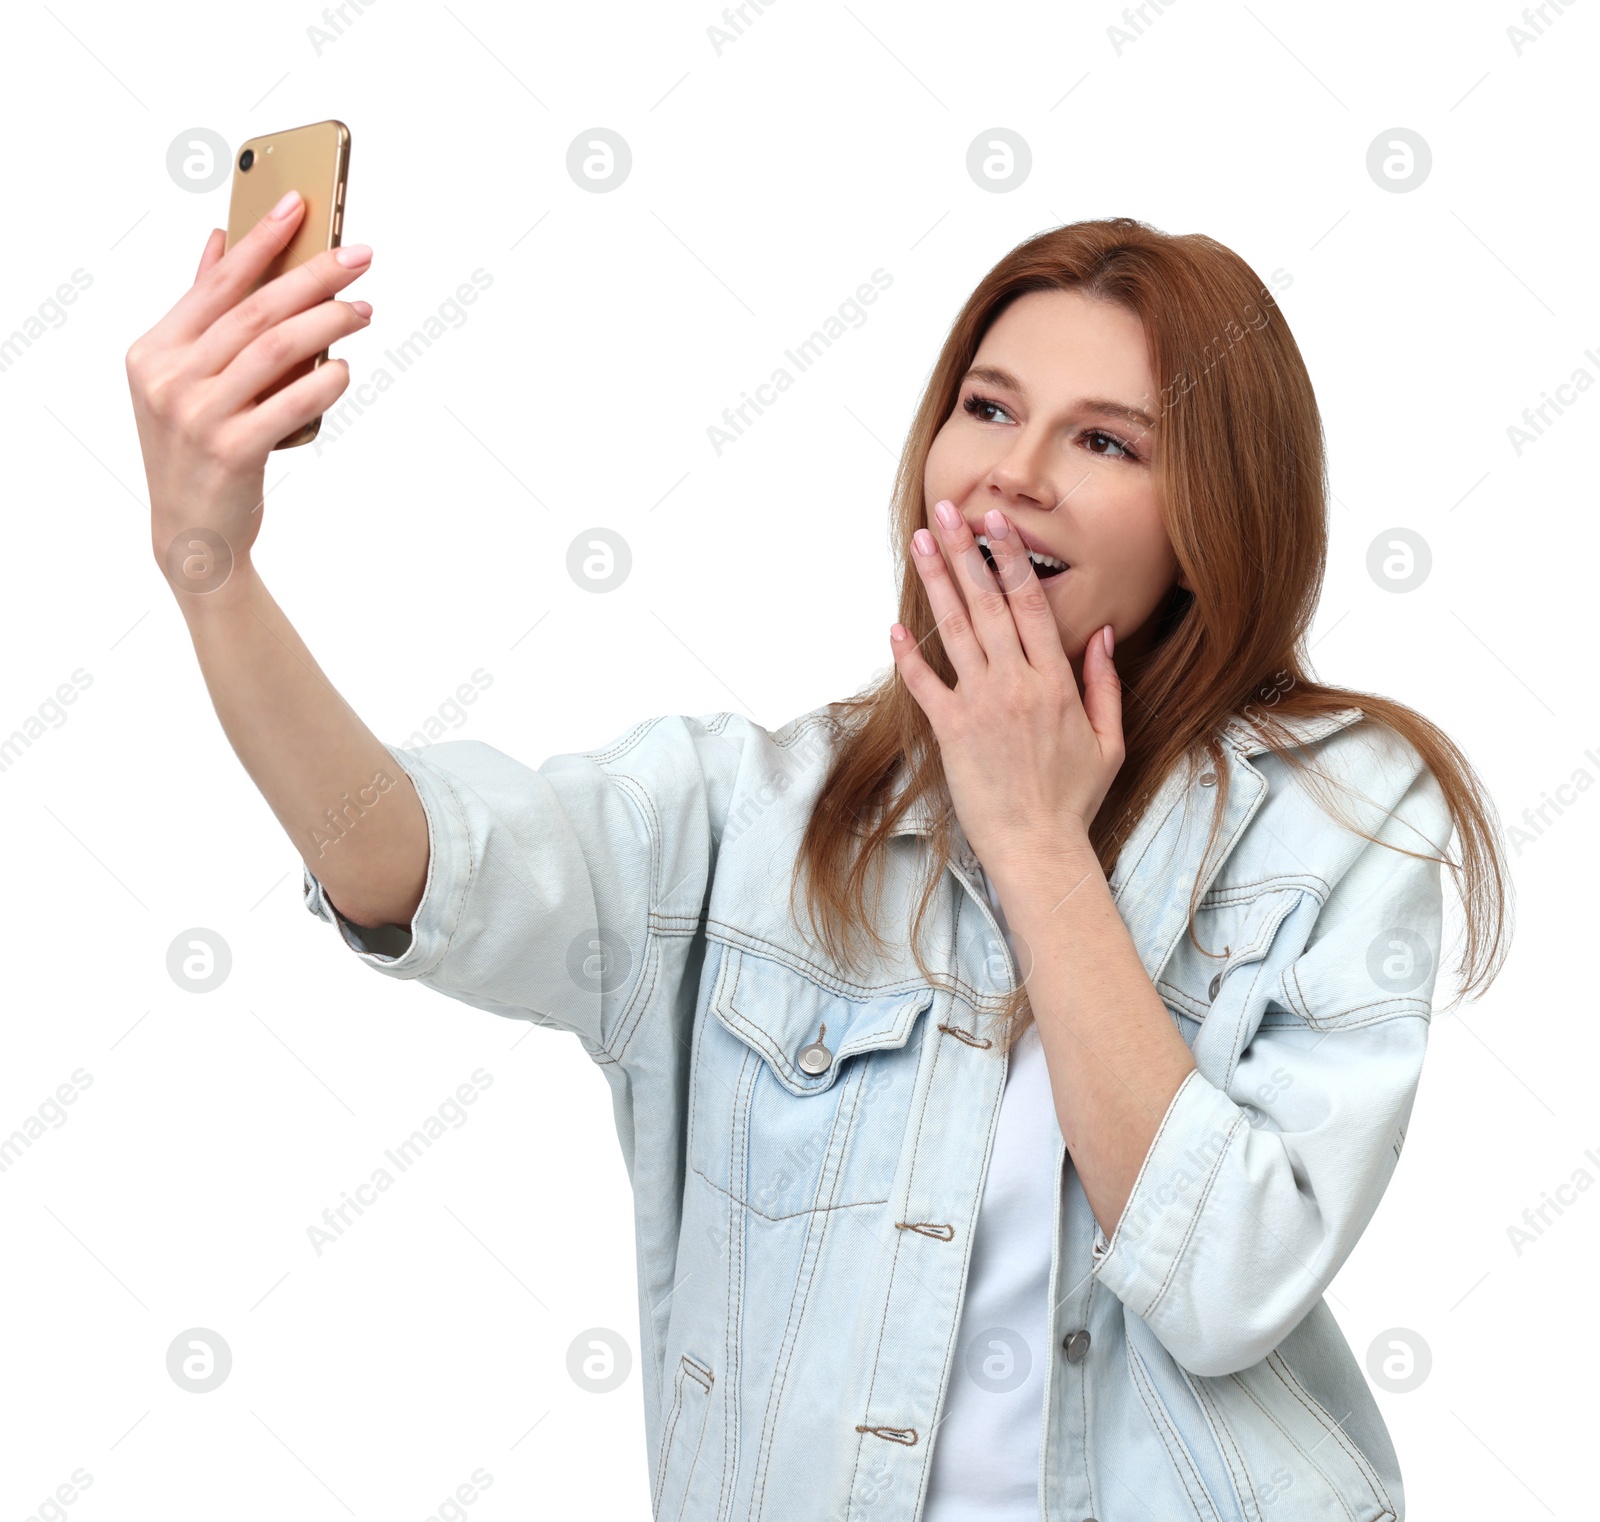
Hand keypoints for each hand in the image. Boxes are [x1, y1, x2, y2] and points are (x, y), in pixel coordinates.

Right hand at [125, 190, 372, 588]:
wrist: (191, 534)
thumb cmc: (198, 449)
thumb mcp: (183, 379)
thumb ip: (202, 314)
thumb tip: (221, 241)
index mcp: (153, 351)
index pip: (215, 283)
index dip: (259, 240)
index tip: (298, 203)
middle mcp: (169, 378)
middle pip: (254, 311)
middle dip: (312, 276)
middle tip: (359, 256)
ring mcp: (198, 415)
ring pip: (277, 350)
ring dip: (329, 322)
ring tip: (363, 310)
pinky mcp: (233, 451)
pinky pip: (292, 402)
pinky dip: (325, 380)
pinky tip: (346, 368)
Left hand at [889, 500, 1124, 873]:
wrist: (1038, 846)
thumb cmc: (1074, 798)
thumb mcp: (1110, 739)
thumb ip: (1105, 683)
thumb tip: (1103, 634)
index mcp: (1056, 681)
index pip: (1031, 605)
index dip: (1010, 559)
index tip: (996, 524)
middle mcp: (1017, 684)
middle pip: (988, 604)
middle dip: (965, 552)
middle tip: (947, 512)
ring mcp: (981, 705)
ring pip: (955, 631)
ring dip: (936, 582)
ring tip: (920, 542)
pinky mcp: (951, 731)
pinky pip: (925, 684)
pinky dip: (908, 654)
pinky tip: (895, 623)